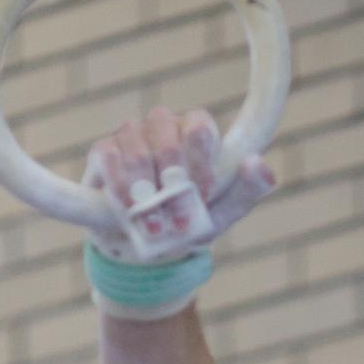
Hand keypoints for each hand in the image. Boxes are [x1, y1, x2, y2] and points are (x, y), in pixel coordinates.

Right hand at [82, 106, 276, 261]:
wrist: (148, 238)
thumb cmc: (191, 218)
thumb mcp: (224, 211)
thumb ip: (248, 190)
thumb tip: (259, 163)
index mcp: (197, 131)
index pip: (199, 127)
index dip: (200, 161)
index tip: (203, 195)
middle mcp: (164, 125)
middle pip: (166, 138)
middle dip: (173, 184)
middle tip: (178, 222)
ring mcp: (132, 134)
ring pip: (137, 150)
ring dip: (146, 191)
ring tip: (154, 225)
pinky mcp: (104, 150)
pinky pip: (109, 158)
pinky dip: (120, 187)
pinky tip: (128, 209)